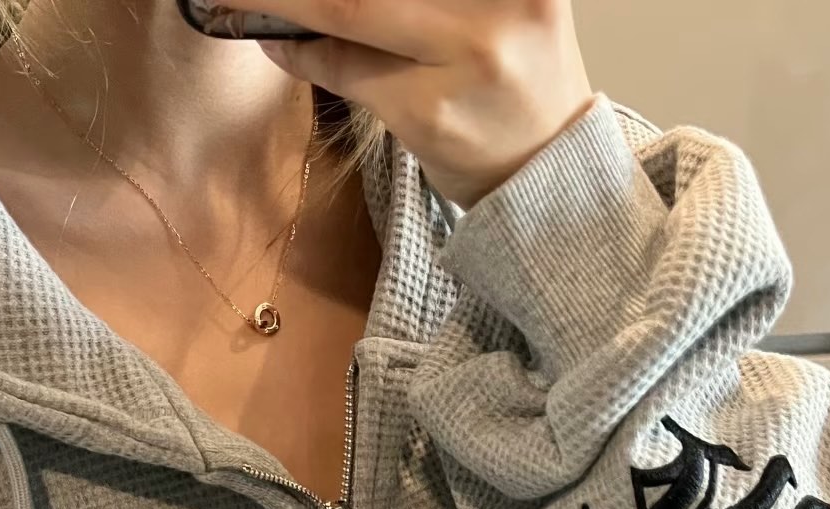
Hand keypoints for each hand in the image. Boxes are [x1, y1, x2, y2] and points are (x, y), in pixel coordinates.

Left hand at [253, 0, 595, 209]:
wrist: (548, 171)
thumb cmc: (512, 70)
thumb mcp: (496, 3)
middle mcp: (501, 2)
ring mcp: (466, 55)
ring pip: (348, 9)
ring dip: (282, 4)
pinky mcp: (429, 111)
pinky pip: (344, 66)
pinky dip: (301, 52)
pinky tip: (282, 45)